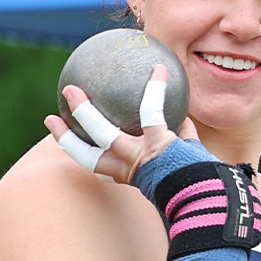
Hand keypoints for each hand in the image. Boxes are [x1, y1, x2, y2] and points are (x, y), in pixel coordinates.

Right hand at [46, 64, 194, 184]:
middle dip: (65, 138)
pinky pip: (151, 110)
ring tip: (71, 89)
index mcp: (130, 175)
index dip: (74, 148)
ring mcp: (139, 156)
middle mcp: (129, 168)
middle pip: (87, 156)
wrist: (211, 193)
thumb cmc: (202, 177)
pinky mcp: (157, 144)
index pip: (94, 164)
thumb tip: (181, 117)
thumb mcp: (186, 159)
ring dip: (83, 113)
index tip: (58, 132)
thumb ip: (179, 138)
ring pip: (102, 134)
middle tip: (49, 119)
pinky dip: (156, 88)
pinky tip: (160, 68)